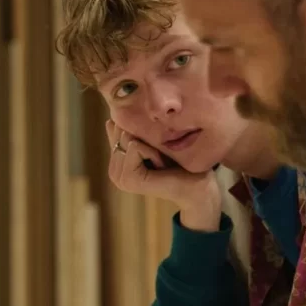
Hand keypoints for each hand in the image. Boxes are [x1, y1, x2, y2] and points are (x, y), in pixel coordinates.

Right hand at [105, 120, 221, 231]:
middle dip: (145, 138)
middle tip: (159, 157)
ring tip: (160, 162)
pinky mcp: (128, 180)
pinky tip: (160, 166)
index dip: (141, 132)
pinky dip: (153, 152)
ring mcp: (119, 177)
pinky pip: (135, 146)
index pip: (117, 129)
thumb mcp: (151, 143)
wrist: (196, 185)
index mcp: (116, 164)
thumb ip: (131, 135)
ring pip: (127, 137)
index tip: (154, 150)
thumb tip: (109, 121)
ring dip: (150, 146)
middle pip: (121, 131)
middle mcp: (113, 172)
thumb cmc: (178, 163)